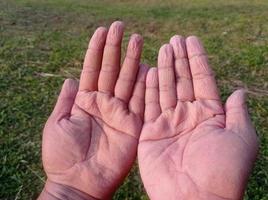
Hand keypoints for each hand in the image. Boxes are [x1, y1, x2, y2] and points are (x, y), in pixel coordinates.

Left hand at [40, 21, 147, 198]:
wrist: (79, 183)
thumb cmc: (62, 156)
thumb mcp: (58, 124)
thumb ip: (66, 101)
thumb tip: (70, 79)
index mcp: (85, 102)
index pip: (92, 69)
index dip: (96, 50)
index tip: (101, 30)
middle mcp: (105, 104)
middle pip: (112, 71)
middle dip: (116, 48)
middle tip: (121, 27)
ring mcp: (120, 113)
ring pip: (128, 81)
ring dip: (132, 61)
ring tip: (137, 39)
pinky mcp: (133, 125)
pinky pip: (141, 101)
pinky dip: (145, 85)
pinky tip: (148, 67)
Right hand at [138, 36, 258, 199]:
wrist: (195, 199)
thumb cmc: (222, 171)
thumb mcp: (241, 138)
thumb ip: (237, 112)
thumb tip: (239, 91)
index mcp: (211, 115)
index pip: (203, 80)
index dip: (198, 59)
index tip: (192, 40)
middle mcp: (189, 116)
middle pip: (183, 81)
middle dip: (180, 59)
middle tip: (175, 39)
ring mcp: (169, 123)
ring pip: (166, 89)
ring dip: (165, 68)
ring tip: (164, 48)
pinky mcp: (151, 132)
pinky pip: (150, 105)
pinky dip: (150, 88)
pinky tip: (151, 71)